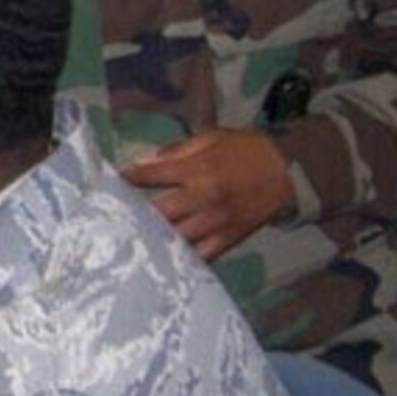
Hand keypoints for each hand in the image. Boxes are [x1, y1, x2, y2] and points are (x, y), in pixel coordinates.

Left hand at [119, 127, 293, 261]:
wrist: (288, 172)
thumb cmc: (244, 151)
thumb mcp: (210, 139)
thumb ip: (174, 151)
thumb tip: (139, 162)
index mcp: (199, 169)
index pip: (152, 176)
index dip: (127, 180)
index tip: (108, 183)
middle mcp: (204, 198)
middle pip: (159, 212)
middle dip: (133, 213)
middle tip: (112, 216)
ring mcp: (216, 223)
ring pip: (175, 237)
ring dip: (151, 237)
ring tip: (129, 238)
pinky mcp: (227, 240)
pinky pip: (199, 255)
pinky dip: (179, 256)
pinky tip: (160, 256)